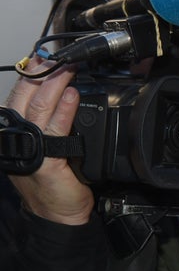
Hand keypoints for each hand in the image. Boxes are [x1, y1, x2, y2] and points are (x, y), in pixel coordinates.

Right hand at [5, 57, 93, 224]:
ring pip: (38, 108)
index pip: (19, 96)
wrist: (59, 214)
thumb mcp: (48, 145)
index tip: (43, 57)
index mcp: (14, 132)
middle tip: (56, 56)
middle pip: (25, 97)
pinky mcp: (45, 160)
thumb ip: (49, 121)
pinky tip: (72, 95)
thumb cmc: (55, 181)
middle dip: (41, 73)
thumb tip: (62, 91)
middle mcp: (15, 138)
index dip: (31, 74)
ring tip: (66, 68)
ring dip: (54, 84)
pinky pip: (55, 129)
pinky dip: (64, 110)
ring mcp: (29, 149)